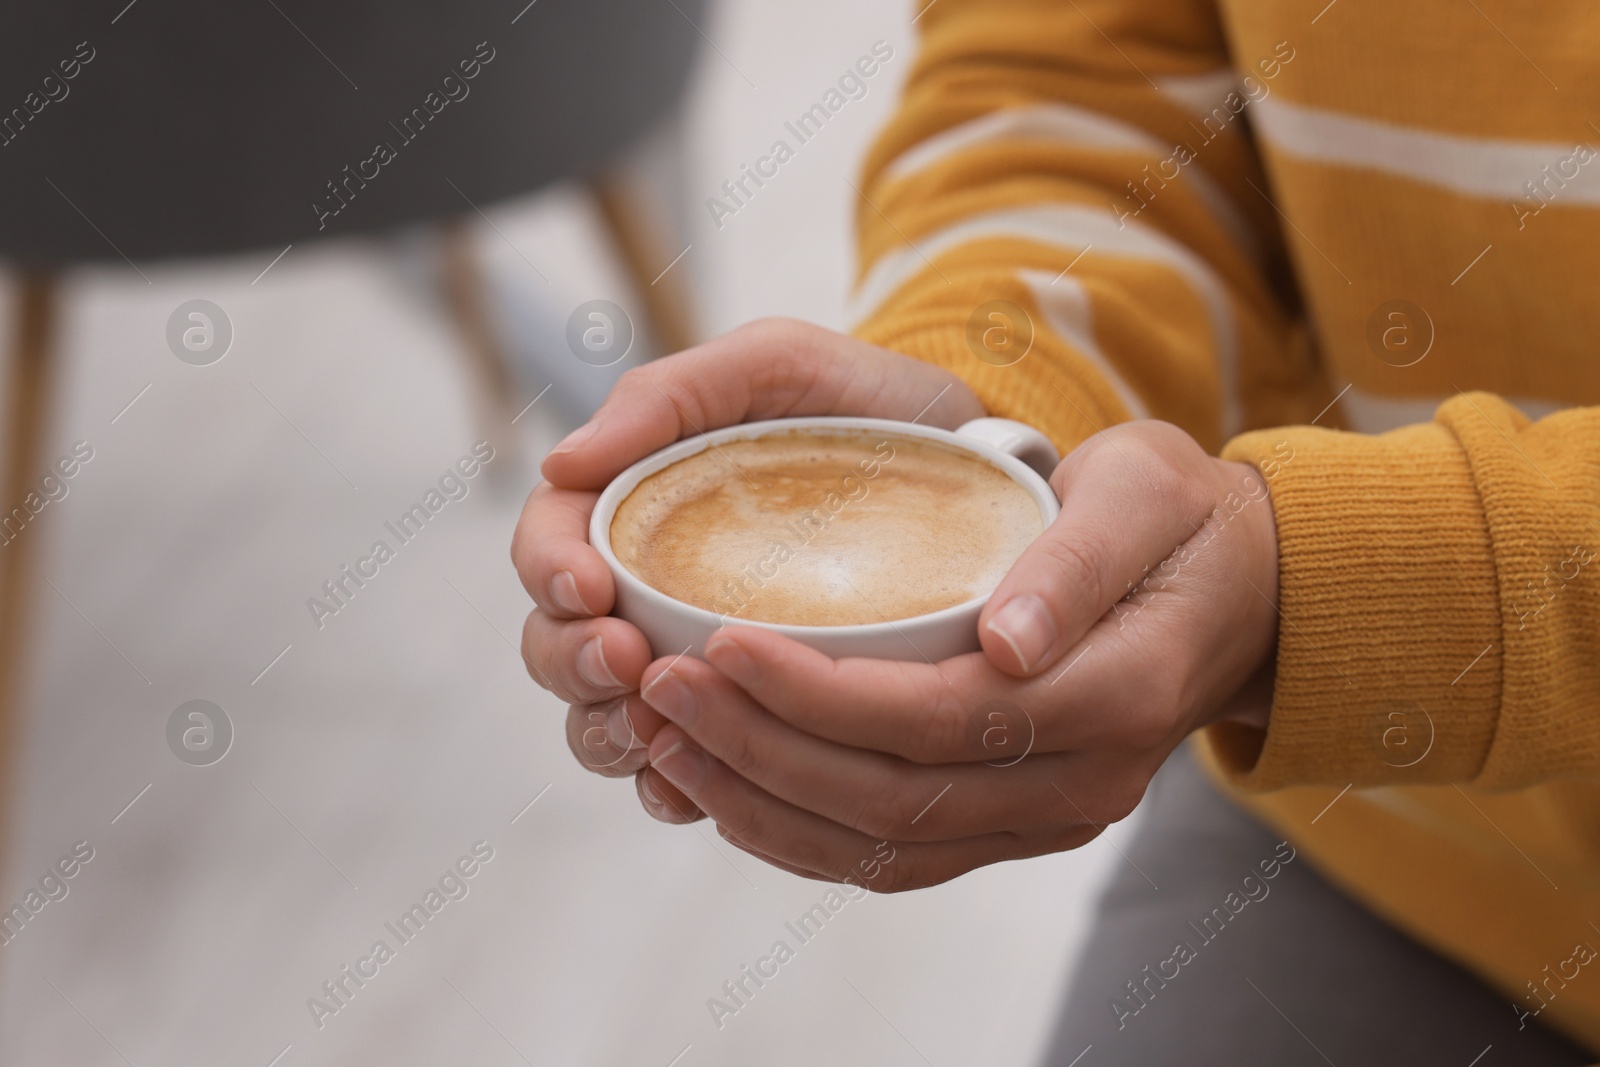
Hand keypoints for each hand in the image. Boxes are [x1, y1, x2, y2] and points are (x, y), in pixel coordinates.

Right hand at [510, 318, 983, 821]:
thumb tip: (561, 463)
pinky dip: (674, 782)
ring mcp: (688, 657)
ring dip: (611, 731)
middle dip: (574, 661)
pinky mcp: (747, 713)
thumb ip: (668, 396)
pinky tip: (695, 784)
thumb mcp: (774, 366)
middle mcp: (643, 589)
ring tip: (655, 726)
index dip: (549, 573)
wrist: (969, 461)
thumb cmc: (862, 402)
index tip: (592, 590)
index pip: (548, 545)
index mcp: (630, 505)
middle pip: (556, 643)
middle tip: (627, 661)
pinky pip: (687, 767)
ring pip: (603, 718)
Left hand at [635, 420, 1280, 890]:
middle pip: (896, 799)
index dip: (822, 695)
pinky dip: (801, 832)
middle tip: (662, 687)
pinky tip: (727, 783)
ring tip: (666, 738)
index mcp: (1115, 697)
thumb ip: (1078, 563)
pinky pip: (897, 856)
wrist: (1243, 590)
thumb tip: (1005, 643)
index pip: (944, 719)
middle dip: (762, 750)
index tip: (723, 643)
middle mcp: (1082, 783)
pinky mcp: (1015, 824)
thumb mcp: (1149, 492)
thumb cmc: (1182, 520)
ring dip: (761, 803)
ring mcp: (1048, 818)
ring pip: (884, 848)